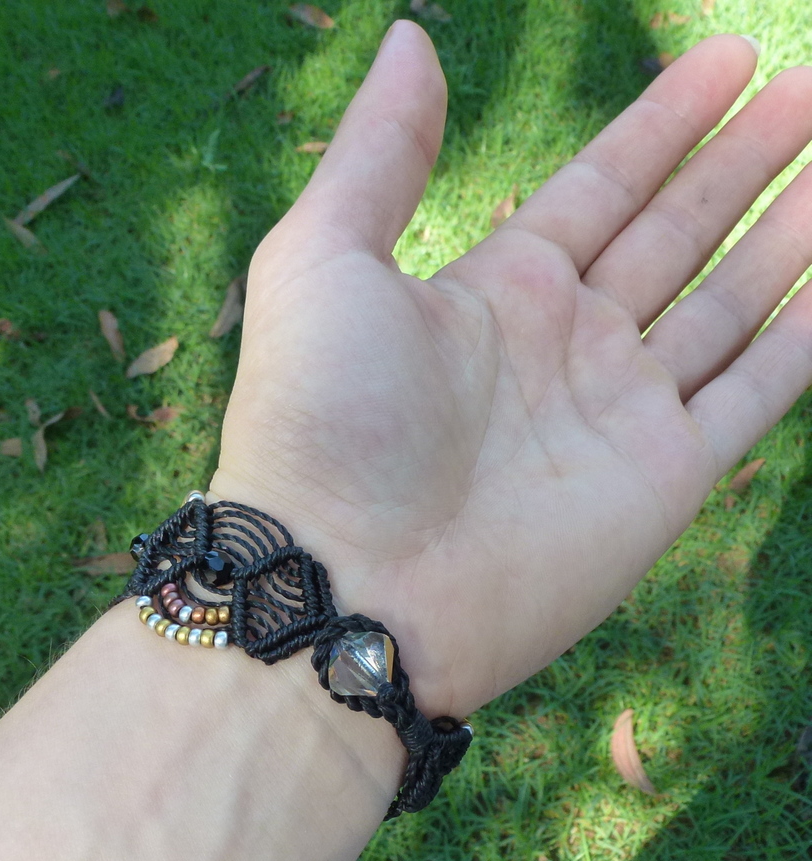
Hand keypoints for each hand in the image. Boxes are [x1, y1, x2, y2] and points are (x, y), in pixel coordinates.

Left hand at [209, 22, 811, 719]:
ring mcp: (619, 411)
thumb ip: (379, 154)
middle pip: (674, 231)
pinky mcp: (662, 480)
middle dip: (742, 159)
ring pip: (727, 301)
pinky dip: (802, 338)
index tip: (728, 57)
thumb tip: (411, 40)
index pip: (599, 187)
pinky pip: (755, 390)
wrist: (349, 581)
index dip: (663, 124)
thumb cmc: (322, 420)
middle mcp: (564, 344)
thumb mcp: (322, 260)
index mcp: (494, 289)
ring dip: (787, 234)